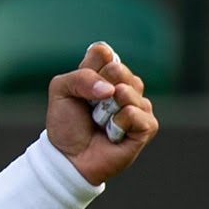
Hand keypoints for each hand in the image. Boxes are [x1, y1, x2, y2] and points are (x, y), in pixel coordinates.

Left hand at [46, 41, 158, 185]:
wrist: (69, 156)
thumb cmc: (66, 123)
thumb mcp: (61, 91)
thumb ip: (81, 78)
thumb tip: (112, 89)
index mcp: (104, 72)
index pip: (104, 52)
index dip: (90, 68)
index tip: (80, 86)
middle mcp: (124, 84)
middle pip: (117, 69)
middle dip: (95, 90)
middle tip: (90, 107)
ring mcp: (138, 104)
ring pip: (126, 91)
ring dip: (104, 110)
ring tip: (100, 122)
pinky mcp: (147, 126)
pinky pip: (134, 113)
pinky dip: (116, 124)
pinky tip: (112, 134)